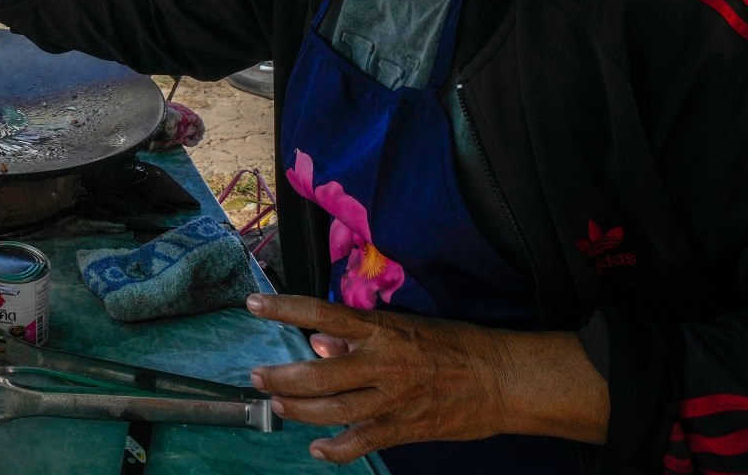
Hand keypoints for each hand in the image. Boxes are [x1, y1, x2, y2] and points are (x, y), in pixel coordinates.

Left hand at [246, 294, 606, 461]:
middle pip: (317, 373)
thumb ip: (358, 336)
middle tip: (256, 376)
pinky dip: (335, 450)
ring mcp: (390, 401)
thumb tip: (318, 340)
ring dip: (298, 410)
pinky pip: (361, 443)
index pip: (320, 313)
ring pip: (331, 410)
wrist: (500, 379)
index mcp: (380, 331)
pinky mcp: (403, 430)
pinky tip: (316, 450)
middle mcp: (380, 366)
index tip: (253, 303)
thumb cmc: (451, 344)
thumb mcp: (404, 326)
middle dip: (280, 376)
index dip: (283, 308)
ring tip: (277, 406)